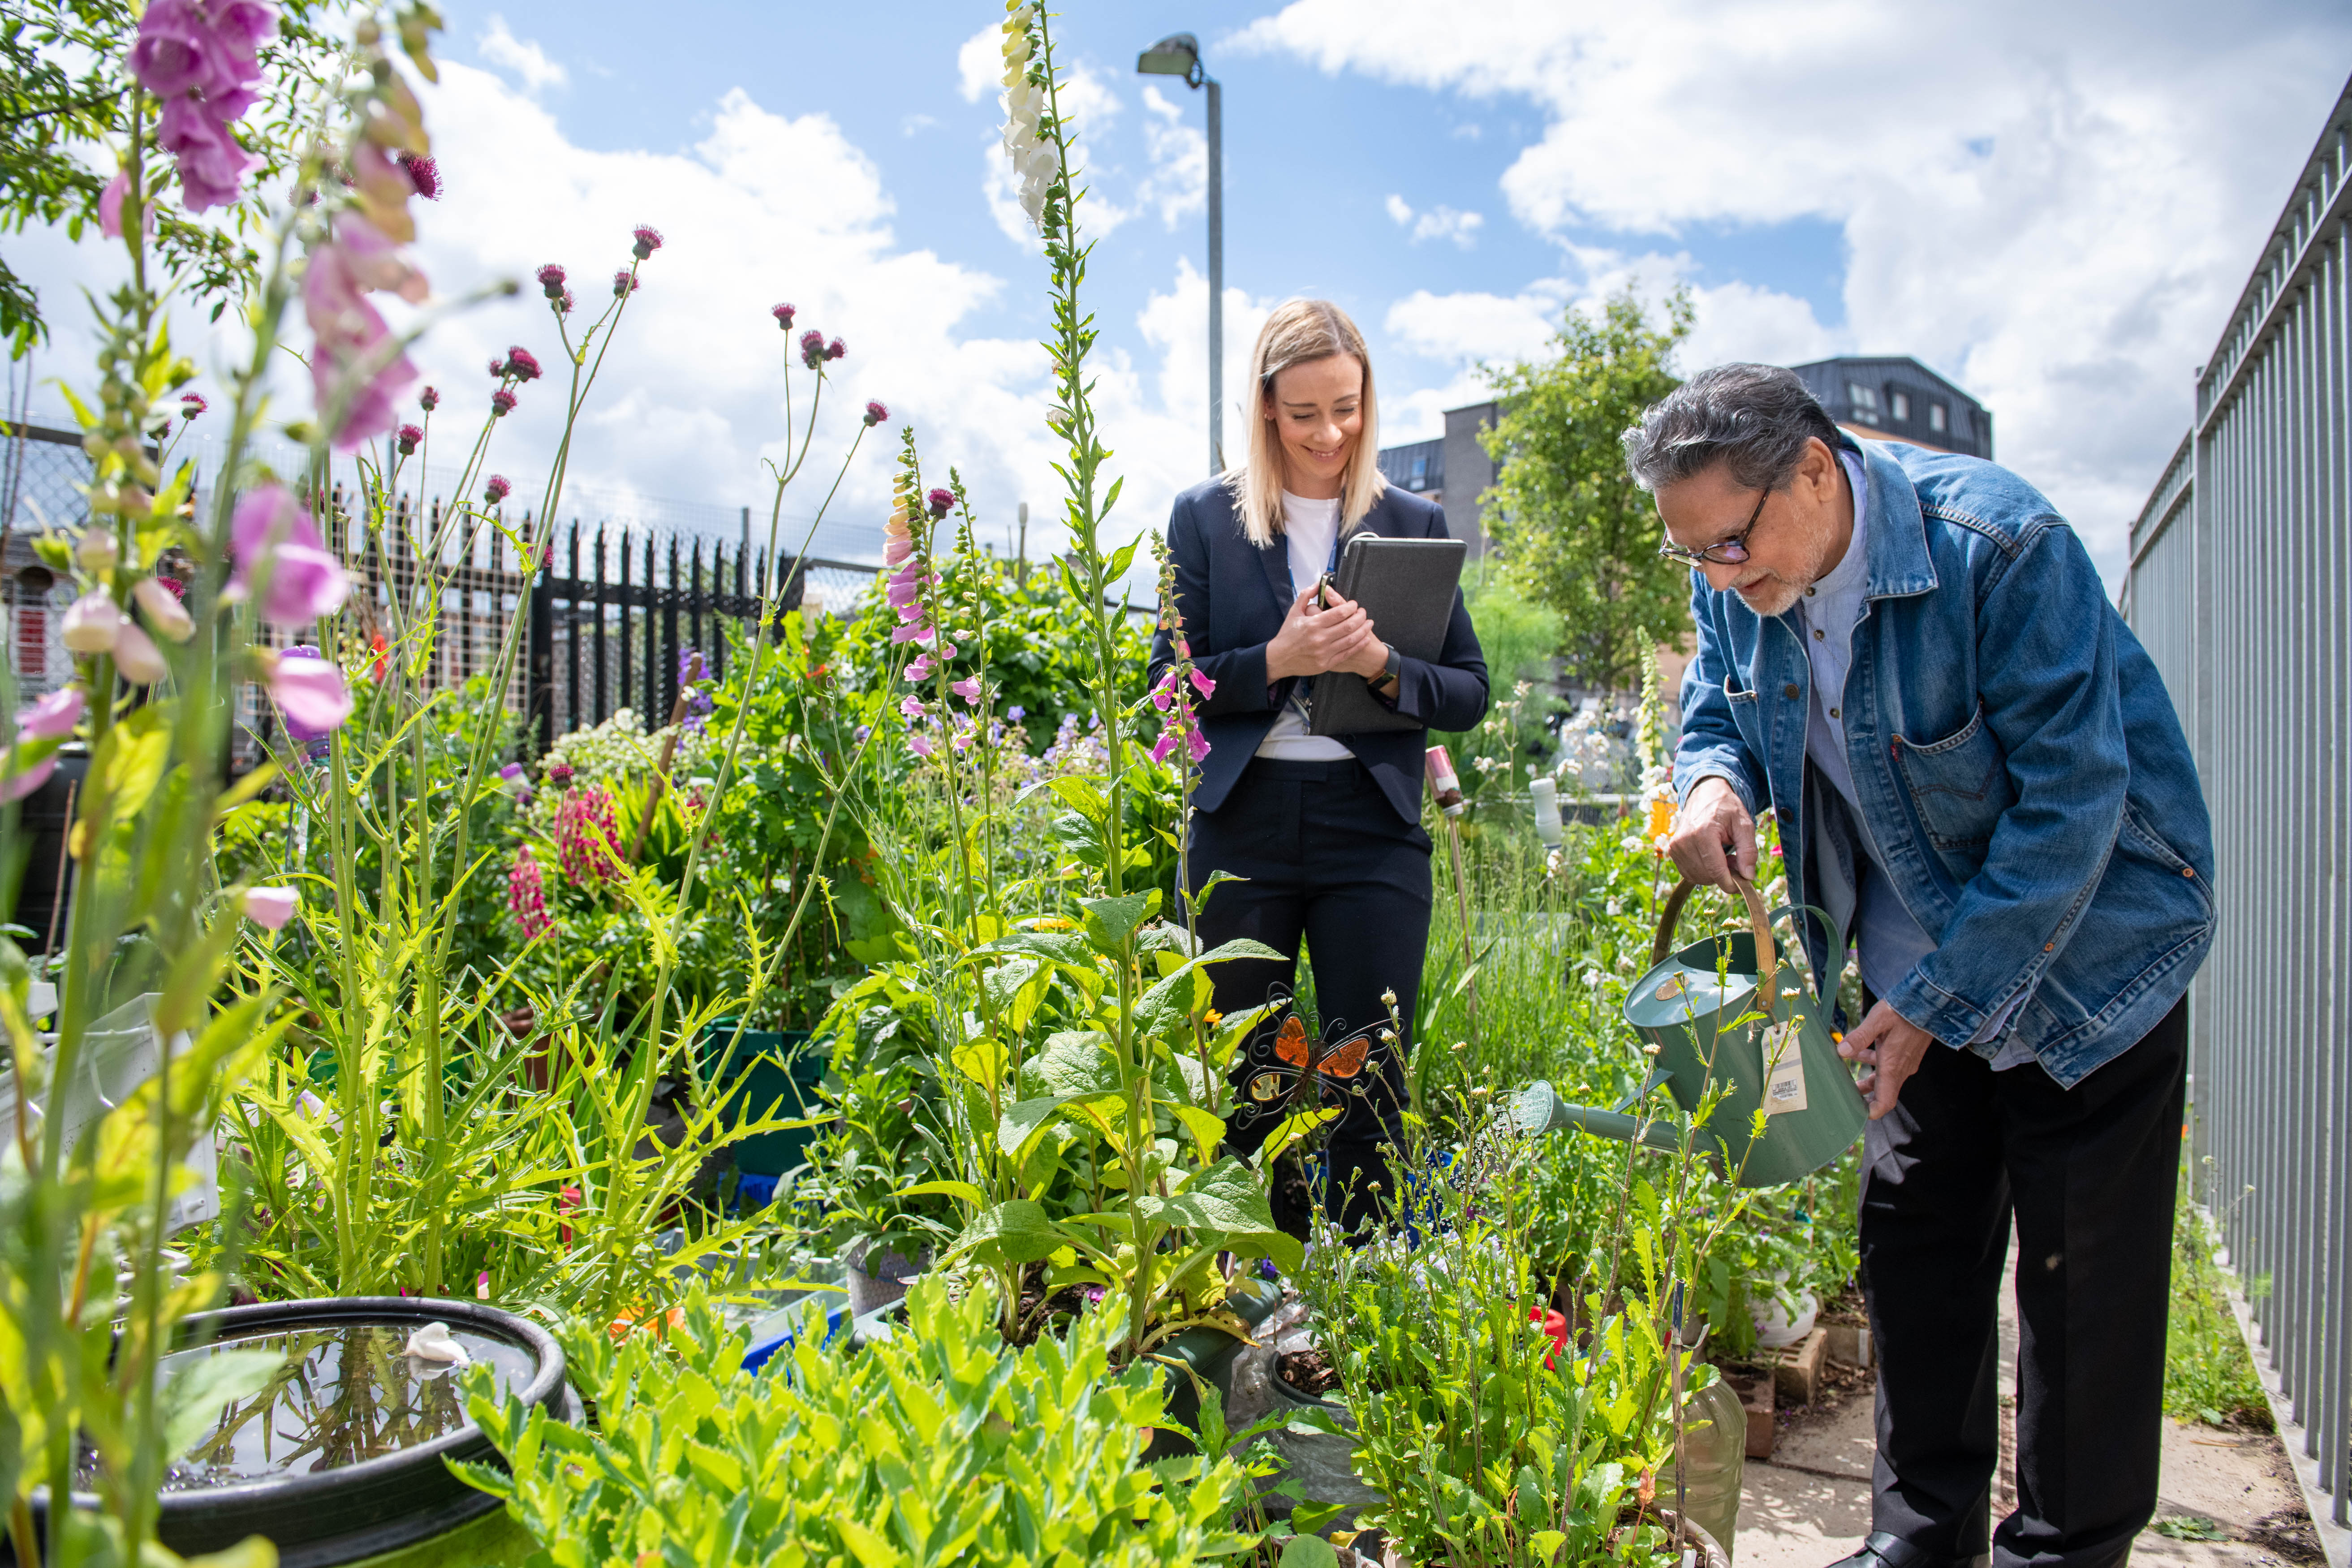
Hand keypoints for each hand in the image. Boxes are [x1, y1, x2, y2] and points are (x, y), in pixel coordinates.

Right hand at [1265, 585, 1380, 680]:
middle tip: (1363, 612)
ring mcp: (1324, 652)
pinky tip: (1365, 638)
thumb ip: (1305, 595)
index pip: (1339, 613)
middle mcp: (1320, 638)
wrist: (1279, 658)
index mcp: (1313, 624)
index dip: (1351, 607)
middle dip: (1360, 617)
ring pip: (1351, 639)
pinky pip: (1347, 653)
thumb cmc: (1287, 635)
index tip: (1354, 604)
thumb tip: (1318, 584)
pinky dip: (1359, 645)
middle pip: (1349, 625)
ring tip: (1369, 623)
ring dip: (1364, 630)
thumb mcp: (1293, 611)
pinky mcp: (1326, 663)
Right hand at [1666, 776, 1756, 888]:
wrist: (1704, 794)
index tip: (1742, 885)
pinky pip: (1689, 873)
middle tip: (1735, 860)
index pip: (1716, 870)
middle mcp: (1685, 841)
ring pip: (1697, 877)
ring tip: (1723, 856)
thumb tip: (1748, 876)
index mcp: (1703, 832)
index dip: (1730, 883)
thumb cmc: (1727, 808)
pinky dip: (1703, 872)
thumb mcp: (1744, 824)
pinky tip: (1711, 858)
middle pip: (1707, 876)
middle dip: (1723, 875)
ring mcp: (1676, 847)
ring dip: (1713, 874)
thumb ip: (1748, 851)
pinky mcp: (1672, 851)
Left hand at [1836, 1000, 1935, 1118]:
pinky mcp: (1906, 1054)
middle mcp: (1901, 1069)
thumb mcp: (1877, 1020)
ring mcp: (1905, 1062)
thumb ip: (1859, 1037)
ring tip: (1844, 1071)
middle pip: (1881, 1091)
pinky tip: (1858, 1050)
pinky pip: (1888, 1065)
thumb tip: (1842, 1051)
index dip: (1872, 1112)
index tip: (1856, 1114)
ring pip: (1883, 1077)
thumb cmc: (1903, 1010)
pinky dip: (1873, 1061)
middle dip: (1863, 1095)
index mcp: (1893, 1066)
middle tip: (1843, 1093)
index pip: (1885, 1101)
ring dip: (1866, 1076)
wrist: (1930, 1003)